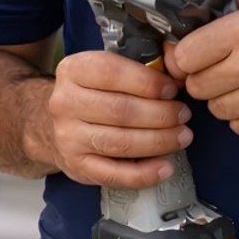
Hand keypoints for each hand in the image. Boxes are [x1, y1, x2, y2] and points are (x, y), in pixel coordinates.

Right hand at [32, 48, 194, 187]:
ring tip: (182, 136)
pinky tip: (166, 167)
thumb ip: (142, 64)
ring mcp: (68, 137)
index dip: (147, 82)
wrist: (55, 125)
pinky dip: (144, 174)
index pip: (110, 72)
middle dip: (160, 114)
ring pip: (120, 142)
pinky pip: (114, 174)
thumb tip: (178, 64)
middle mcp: (64, 102)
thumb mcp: (107, 68)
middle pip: (120, 110)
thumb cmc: (93, 93)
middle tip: (183, 115)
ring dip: (159, 141)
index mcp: (73, 70)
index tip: (173, 89)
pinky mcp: (77, 165)